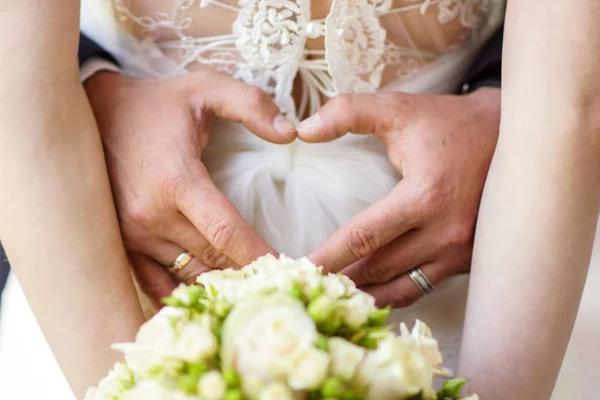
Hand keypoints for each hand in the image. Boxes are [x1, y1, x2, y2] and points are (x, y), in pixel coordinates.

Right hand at [85, 69, 295, 303]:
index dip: (259, 254)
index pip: (226, 233)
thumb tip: (290, 133)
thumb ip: (251, 104)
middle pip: (212, 259)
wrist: (91, 112)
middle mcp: (151, 215)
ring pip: (188, 273)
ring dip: (220, 284)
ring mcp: (132, 233)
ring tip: (251, 288)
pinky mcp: (121, 242)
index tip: (288, 269)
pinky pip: (155, 282)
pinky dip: (183, 293)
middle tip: (278, 282)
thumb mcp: (206, 88)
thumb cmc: (155, 103)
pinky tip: (207, 298)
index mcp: (176, 180)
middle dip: (248, 273)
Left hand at [297, 88, 499, 306]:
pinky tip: (371, 294)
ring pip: (401, 288)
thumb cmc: (450, 124)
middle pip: (378, 268)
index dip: (328, 255)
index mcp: (425, 196)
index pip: (363, 237)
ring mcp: (461, 251)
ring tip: (333, 297)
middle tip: (308, 285)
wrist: (513, 137)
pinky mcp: (468, 259)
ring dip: (365, 294)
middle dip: (340, 280)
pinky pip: (423, 286)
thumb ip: (349, 112)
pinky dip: (393, 293)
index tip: (300, 268)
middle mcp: (445, 232)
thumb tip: (303, 130)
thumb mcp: (400, 109)